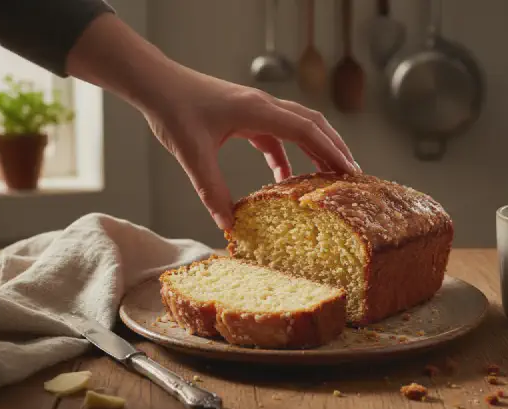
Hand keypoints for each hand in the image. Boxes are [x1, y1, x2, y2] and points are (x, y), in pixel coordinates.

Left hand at [144, 65, 359, 228]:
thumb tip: (228, 224)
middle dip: (334, 148)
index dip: (330, 150)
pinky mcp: (245, 115)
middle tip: (351, 175)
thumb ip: (211, 190)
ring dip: (314, 149)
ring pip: (297, 127)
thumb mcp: (193, 155)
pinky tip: (283, 178)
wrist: (156, 85)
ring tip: (328, 176)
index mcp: (256, 110)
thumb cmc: (173, 111)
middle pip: (312, 124)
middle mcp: (262, 105)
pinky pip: (275, 134)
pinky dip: (285, 155)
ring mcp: (255, 109)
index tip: (349, 171)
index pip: (305, 129)